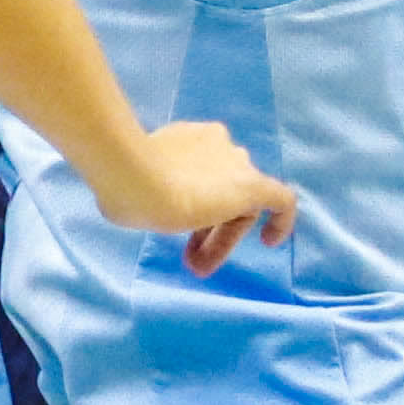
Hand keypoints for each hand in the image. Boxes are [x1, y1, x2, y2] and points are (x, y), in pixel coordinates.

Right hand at [107, 118, 300, 276]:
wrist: (135, 178)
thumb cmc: (122, 184)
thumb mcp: (128, 189)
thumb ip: (140, 193)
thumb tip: (131, 203)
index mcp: (187, 139)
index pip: (198, 174)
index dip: (189, 203)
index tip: (174, 221)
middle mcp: (217, 145)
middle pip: (221, 188)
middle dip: (204, 225)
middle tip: (187, 256)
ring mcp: (235, 164)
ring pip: (238, 202)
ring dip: (221, 233)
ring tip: (200, 265)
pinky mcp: (253, 186)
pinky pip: (280, 202)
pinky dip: (280, 221)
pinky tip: (270, 242)